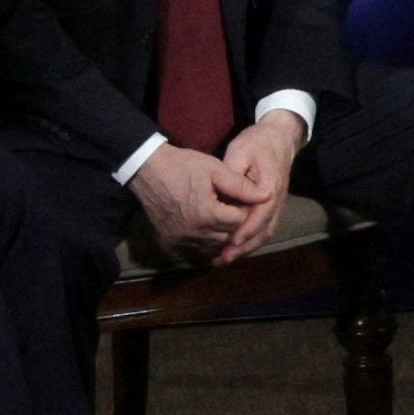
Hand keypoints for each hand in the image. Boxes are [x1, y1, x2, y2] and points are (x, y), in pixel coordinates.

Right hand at [126, 140, 253, 261]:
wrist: (146, 170)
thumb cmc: (182, 165)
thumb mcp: (215, 169)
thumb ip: (242, 186)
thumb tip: (267, 195)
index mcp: (209, 214)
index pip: (240, 221)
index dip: (245, 210)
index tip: (244, 200)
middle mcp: (196, 232)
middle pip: (229, 237)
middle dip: (236, 225)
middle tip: (236, 209)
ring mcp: (182, 239)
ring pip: (214, 246)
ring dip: (222, 235)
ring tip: (224, 218)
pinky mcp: (171, 242)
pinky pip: (196, 249)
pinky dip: (206, 241)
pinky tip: (209, 228)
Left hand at [214, 111, 306, 257]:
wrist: (280, 137)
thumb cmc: (257, 143)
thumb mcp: (241, 151)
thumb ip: (233, 175)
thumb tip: (222, 196)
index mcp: (269, 188)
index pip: (259, 215)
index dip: (245, 231)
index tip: (230, 243)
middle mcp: (276, 201)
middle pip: (263, 231)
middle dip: (243, 248)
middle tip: (223, 259)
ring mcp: (277, 205)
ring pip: (265, 233)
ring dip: (247, 248)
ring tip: (226, 259)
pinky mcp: (272, 206)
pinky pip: (264, 228)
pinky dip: (251, 240)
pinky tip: (236, 247)